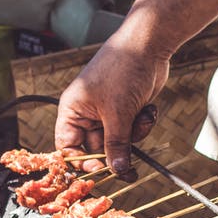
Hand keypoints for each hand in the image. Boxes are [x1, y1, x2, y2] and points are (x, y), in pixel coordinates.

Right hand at [55, 41, 169, 176]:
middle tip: (131, 169)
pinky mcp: (127, 110)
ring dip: (134, 135)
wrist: (149, 45)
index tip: (101, 170)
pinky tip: (148, 109)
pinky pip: (133, 130)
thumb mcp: (118, 113)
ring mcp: (109, 111)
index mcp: (73, 110)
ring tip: (142, 116)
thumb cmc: (123, 70)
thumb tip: (117, 171)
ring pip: (119, 141)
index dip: (82, 161)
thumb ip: (116, 145)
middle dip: (117, 152)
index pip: (68, 146)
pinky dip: (142, 123)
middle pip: (97, 148)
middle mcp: (87, 113)